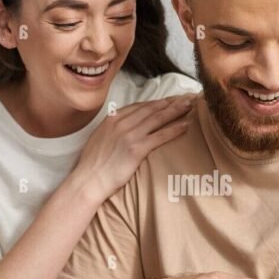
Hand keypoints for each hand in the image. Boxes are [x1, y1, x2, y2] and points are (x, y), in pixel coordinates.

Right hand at [75, 95, 195, 202]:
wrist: (88, 180)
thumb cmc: (93, 165)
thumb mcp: (99, 138)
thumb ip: (112, 129)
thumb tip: (121, 128)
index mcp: (112, 119)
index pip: (139, 106)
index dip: (156, 103)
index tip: (168, 100)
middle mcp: (122, 123)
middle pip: (151, 109)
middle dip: (170, 102)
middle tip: (185, 98)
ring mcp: (130, 135)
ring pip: (158, 118)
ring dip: (176, 110)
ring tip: (190, 105)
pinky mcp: (137, 148)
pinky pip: (160, 135)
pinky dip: (174, 129)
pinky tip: (185, 125)